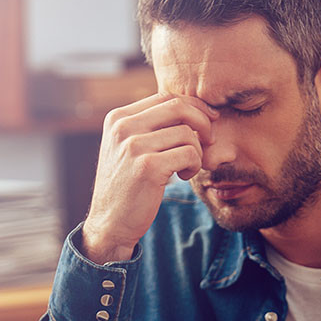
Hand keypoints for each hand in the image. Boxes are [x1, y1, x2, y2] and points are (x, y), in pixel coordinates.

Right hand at [81, 94, 218, 263]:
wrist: (110, 223)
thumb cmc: (127, 185)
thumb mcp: (128, 148)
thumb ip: (149, 126)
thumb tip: (191, 107)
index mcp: (118, 118)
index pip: (165, 97)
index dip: (193, 106)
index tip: (208, 120)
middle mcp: (123, 127)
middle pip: (178, 107)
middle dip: (203, 121)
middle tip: (210, 139)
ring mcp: (133, 146)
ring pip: (187, 133)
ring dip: (197, 151)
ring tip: (187, 167)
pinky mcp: (148, 167)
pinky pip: (189, 154)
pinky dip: (194, 165)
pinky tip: (183, 176)